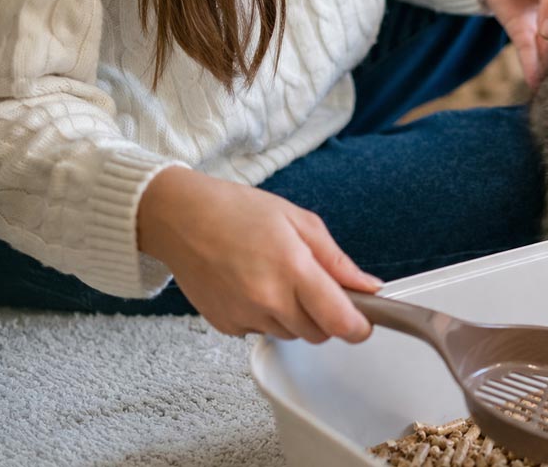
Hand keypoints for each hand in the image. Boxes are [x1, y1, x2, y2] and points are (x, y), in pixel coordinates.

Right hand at [137, 167, 381, 342]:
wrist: (179, 218)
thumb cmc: (237, 212)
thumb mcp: (300, 222)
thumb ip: (337, 261)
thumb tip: (369, 287)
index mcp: (293, 269)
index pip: (339, 321)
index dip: (358, 327)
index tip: (364, 323)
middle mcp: (267, 299)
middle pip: (318, 334)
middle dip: (326, 317)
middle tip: (315, 286)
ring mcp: (244, 315)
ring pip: (291, 335)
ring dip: (295, 317)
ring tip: (277, 279)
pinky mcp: (225, 325)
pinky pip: (261, 331)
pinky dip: (266, 317)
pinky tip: (253, 287)